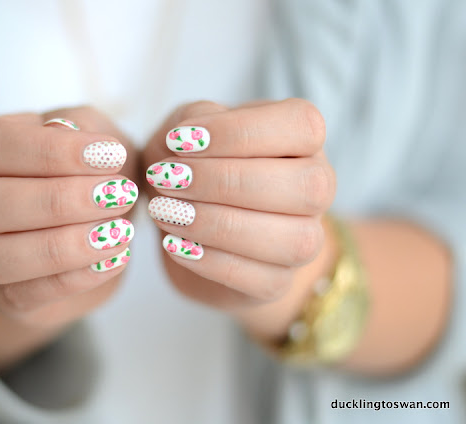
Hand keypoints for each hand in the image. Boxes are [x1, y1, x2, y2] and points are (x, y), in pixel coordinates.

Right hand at [0, 107, 138, 368]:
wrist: (95, 227)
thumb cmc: (89, 170)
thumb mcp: (95, 134)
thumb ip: (86, 128)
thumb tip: (78, 140)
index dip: (51, 152)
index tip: (113, 155)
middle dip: (57, 201)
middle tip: (120, 195)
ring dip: (61, 247)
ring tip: (119, 232)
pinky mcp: (2, 295)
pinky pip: (20, 296)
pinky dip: (73, 279)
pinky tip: (114, 259)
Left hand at [141, 99, 335, 344]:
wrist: (186, 222)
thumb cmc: (193, 164)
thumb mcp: (185, 129)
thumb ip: (193, 121)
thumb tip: (190, 141)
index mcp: (302, 139)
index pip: (301, 125)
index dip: (239, 132)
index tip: (179, 140)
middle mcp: (315, 188)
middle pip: (306, 186)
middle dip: (227, 182)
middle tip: (170, 179)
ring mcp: (305, 239)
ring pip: (292, 240)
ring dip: (220, 225)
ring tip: (167, 213)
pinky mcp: (279, 282)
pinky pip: (265, 280)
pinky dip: (212, 263)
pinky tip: (174, 244)